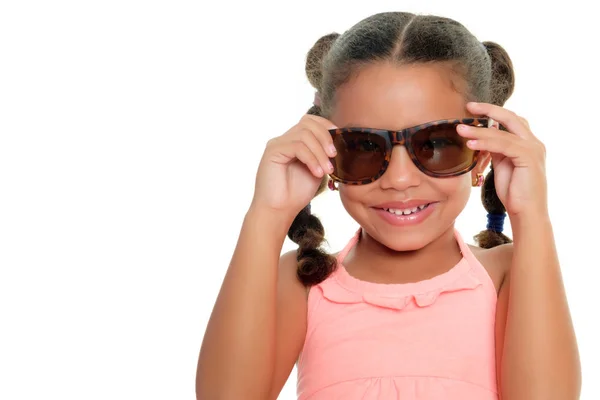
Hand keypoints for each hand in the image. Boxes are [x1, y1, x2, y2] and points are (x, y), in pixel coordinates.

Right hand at [251, 114, 336, 218]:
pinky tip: (317, 172)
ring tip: (326, 170)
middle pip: (308, 123)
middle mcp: (284, 139)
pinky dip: (311, 158)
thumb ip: (322, 155)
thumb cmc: (295, 194)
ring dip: (320, 152)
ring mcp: (277, 144)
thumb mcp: (316, 170)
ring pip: (304, 134)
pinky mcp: (273, 151)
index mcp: (294, 141)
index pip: (310, 121)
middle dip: (325, 137)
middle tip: (334, 155)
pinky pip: (297, 146)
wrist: (278, 210)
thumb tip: (338, 144)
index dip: (326, 125)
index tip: (339, 139)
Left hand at [457, 102, 547, 216]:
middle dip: (489, 110)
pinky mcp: (529, 158)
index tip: (473, 109)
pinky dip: (486, 143)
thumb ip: (496, 151)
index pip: (511, 120)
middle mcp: (534, 143)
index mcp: (528, 143)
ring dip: (479, 130)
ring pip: (503, 132)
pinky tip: (471, 144)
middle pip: (511, 117)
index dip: (493, 113)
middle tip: (469, 106)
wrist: (527, 213)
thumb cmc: (514, 193)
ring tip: (460, 129)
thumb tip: (481, 139)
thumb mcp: (502, 166)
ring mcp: (533, 149)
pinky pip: (504, 145)